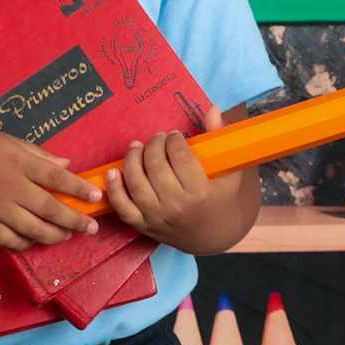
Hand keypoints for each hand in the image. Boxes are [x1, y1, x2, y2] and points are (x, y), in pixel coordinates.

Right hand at [0, 128, 103, 250]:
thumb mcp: (9, 141)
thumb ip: (39, 154)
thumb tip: (67, 164)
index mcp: (18, 163)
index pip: (56, 177)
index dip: (78, 188)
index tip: (95, 195)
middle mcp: (10, 187)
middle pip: (49, 208)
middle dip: (74, 220)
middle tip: (91, 227)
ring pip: (33, 230)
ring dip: (55, 235)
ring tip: (67, 235)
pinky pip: (11, 241)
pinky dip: (27, 244)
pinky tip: (36, 240)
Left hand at [102, 103, 224, 247]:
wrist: (214, 237)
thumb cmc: (223, 199)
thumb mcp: (230, 171)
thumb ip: (219, 137)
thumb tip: (211, 108)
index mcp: (200, 193)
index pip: (179, 157)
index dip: (174, 140)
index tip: (175, 136)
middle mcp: (176, 206)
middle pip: (155, 166)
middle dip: (154, 145)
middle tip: (158, 139)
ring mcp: (157, 218)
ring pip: (136, 184)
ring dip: (132, 160)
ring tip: (137, 147)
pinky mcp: (144, 226)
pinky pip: (123, 208)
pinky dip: (114, 190)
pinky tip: (114, 172)